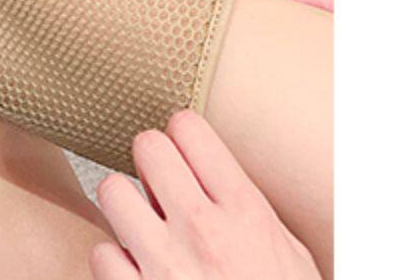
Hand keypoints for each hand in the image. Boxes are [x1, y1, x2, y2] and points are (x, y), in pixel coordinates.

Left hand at [91, 111, 321, 279]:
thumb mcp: (291, 258)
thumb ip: (251, 211)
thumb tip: (217, 174)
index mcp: (244, 213)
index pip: (189, 127)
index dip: (184, 138)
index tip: (188, 156)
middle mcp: (202, 231)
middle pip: (146, 147)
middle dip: (152, 164)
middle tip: (163, 189)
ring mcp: (164, 268)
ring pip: (111, 192)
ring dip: (126, 209)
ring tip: (145, 230)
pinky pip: (101, 254)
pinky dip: (115, 264)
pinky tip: (137, 275)